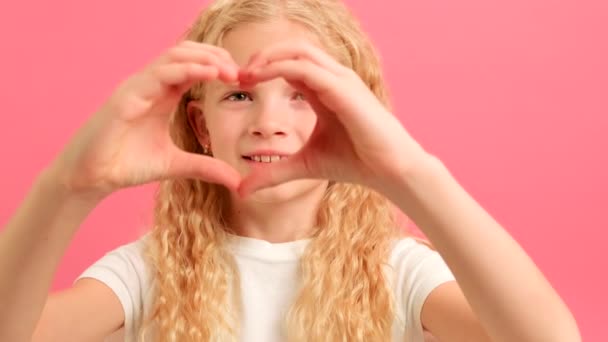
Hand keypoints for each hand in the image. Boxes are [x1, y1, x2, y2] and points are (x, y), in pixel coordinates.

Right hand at [50, 41, 242, 197]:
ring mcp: (136, 89)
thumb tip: (237, 182)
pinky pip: (155, 76)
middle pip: (186, 54)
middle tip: (240, 72)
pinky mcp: (124, 98)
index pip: (193, 66)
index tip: (243, 80)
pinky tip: (205, 74)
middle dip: (215, 57)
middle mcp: (151, 86)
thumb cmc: (127, 164)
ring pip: (172, 57)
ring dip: (203, 59)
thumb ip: (206, 167)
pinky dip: (182, 70)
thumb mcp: (175, 165)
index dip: (218, 67)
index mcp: (163, 95)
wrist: (92, 178)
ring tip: (228, 70)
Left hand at [237, 41, 430, 196]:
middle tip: (236, 74)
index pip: (289, 65)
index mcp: (323, 90)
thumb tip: (243, 189)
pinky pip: (305, 67)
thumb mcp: (303, 166)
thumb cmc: (355, 162)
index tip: (238, 84)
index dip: (261, 70)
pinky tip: (258, 78)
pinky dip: (278, 67)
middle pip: (292, 49)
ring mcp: (339, 80)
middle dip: (261, 56)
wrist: (388, 170)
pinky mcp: (343, 88)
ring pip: (298, 51)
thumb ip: (274, 173)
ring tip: (244, 74)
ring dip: (267, 57)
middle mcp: (332, 78)